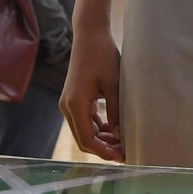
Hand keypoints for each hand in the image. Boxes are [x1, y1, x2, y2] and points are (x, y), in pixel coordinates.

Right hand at [59, 21, 124, 162]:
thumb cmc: (103, 56)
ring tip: (123, 142)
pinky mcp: (74, 100)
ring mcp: (69, 103)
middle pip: (83, 139)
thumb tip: (120, 136)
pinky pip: (84, 121)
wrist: (90, 36)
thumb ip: (116, 112)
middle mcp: (68, 106)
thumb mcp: (114, 84)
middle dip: (103, 148)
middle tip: (125, 152)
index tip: (121, 157)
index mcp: (75, 104)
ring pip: (84, 131)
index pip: (87, 139)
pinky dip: (97, 128)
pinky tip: (114, 129)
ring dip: (101, 139)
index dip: (104, 152)